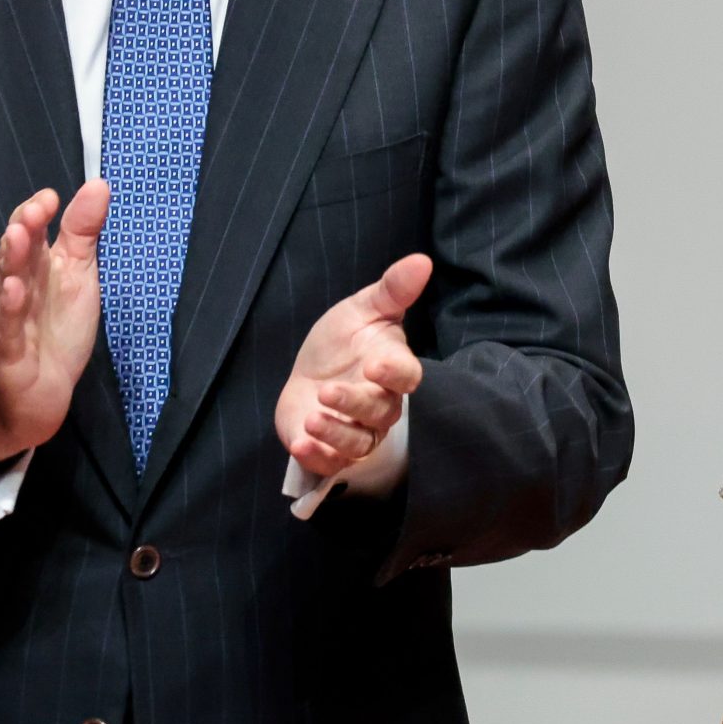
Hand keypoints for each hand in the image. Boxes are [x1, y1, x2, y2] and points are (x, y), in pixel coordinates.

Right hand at [0, 181, 109, 463]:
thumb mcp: (77, 274)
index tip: (50, 197)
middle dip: (22, 231)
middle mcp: (14, 286)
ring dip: (12, 261)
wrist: (37, 393)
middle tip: (33, 211)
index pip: (28, 232)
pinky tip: (13, 291)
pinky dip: (8, 309)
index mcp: (32, 266)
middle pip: (15, 254)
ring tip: (18, 237)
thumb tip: (99, 184)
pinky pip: (6, 328)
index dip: (35, 214)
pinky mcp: (7, 352)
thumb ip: (83, 232)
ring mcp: (7, 318)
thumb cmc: (55, 327)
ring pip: (6, 285)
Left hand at [276, 254, 432, 479]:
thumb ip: (392, 289)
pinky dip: (317, 457)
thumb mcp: (362, 308)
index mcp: (392, 369)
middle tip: (328, 391)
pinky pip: (331, 463)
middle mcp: (380, 405)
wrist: (310, 373)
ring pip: (358, 442)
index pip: (407, 377)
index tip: (374, 364)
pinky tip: (300, 444)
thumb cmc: (342, 341)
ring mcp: (357, 431)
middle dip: (353, 404)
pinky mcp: (331, 451)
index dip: (395, 374)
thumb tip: (421, 260)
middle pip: (378, 412)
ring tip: (311, 420)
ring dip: (335, 433)